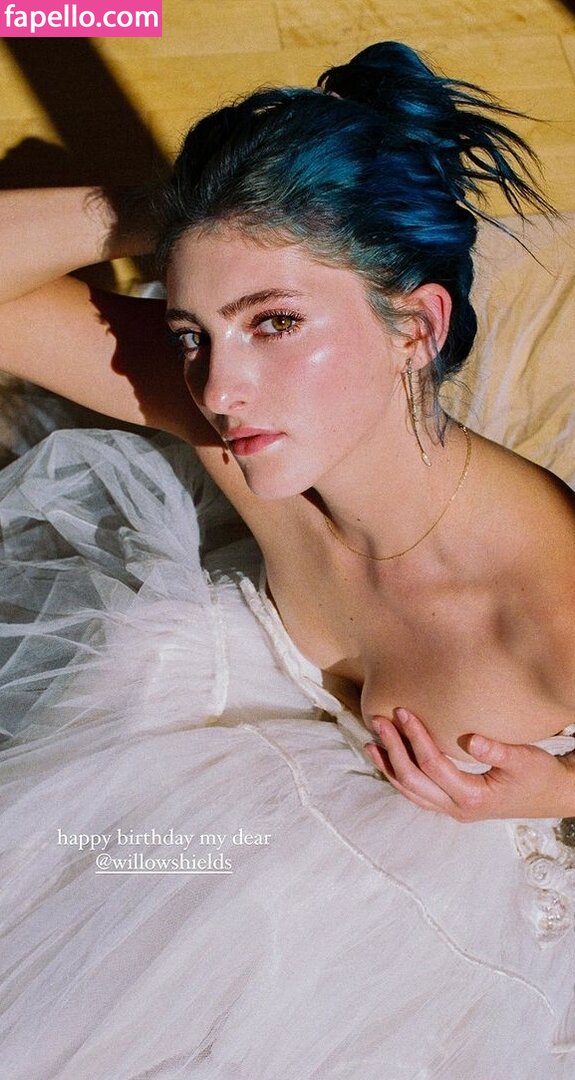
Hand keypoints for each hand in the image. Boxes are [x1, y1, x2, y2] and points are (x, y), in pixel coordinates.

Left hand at [363, 708, 574, 820]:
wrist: (550, 796)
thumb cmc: (538, 775)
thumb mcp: (524, 760)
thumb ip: (497, 751)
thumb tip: (471, 740)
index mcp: (472, 798)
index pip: (433, 765)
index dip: (415, 737)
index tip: (403, 712)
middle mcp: (457, 809)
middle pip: (413, 781)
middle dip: (393, 750)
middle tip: (379, 721)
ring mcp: (452, 810)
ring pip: (411, 792)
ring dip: (389, 766)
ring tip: (371, 742)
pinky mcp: (452, 805)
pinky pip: (418, 794)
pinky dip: (399, 777)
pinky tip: (387, 760)